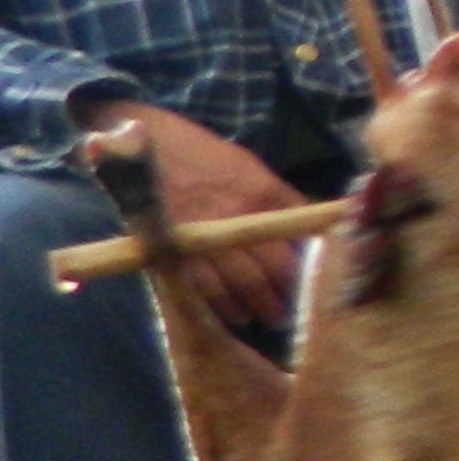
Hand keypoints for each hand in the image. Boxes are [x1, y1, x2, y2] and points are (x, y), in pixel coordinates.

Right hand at [85, 100, 309, 335]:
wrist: (140, 142)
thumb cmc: (203, 153)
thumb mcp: (252, 168)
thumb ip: (282, 199)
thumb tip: (311, 227)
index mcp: (262, 195)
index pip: (295, 242)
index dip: (307, 270)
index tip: (317, 286)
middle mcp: (235, 218)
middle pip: (270, 271)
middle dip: (284, 297)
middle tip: (292, 312)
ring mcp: (203, 234)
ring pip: (237, 285)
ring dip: (255, 307)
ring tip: (267, 318)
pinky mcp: (174, 246)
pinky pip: (200, 286)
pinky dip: (219, 306)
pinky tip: (232, 316)